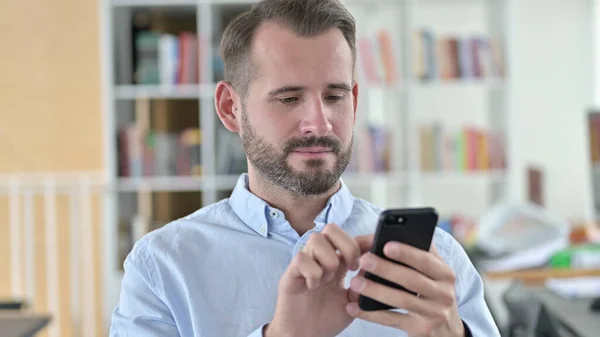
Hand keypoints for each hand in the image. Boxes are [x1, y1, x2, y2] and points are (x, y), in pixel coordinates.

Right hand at [265, 224, 364, 336]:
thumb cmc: (325, 319)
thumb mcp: (352, 301)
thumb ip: (363, 284)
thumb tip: (375, 267)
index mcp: (336, 262)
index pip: (348, 237)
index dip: (362, 240)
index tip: (374, 250)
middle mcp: (319, 259)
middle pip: (331, 228)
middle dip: (347, 246)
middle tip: (351, 268)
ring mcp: (304, 264)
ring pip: (316, 239)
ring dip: (328, 261)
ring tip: (328, 280)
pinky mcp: (291, 274)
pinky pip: (301, 258)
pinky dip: (312, 273)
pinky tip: (313, 287)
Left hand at [345, 239, 464, 336]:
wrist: (447, 331)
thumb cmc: (431, 293)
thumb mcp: (431, 275)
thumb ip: (414, 256)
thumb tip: (380, 239)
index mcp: (445, 273)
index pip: (426, 260)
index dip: (406, 252)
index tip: (386, 245)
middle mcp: (444, 293)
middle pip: (412, 280)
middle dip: (386, 269)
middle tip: (363, 260)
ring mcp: (434, 314)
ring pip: (401, 300)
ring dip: (375, 290)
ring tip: (354, 283)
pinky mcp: (421, 330)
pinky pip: (391, 320)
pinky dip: (370, 314)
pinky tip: (353, 307)